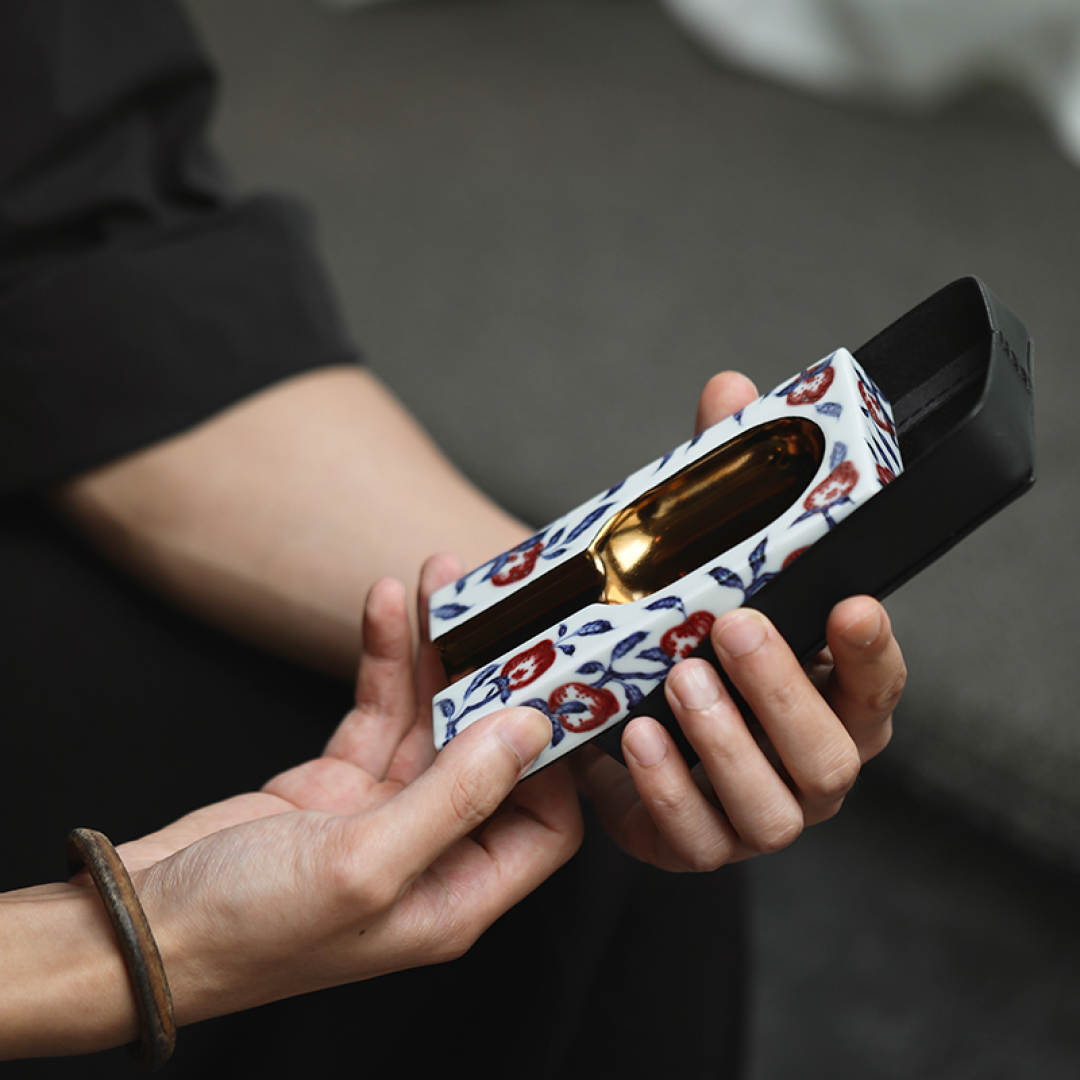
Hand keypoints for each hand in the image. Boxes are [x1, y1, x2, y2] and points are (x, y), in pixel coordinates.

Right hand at [118, 557, 581, 1025]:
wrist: (141, 922)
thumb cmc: (250, 926)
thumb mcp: (364, 865)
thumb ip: (456, 797)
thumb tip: (531, 732)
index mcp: (455, 894)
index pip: (546, 823)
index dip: (554, 760)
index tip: (546, 687)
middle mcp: (431, 852)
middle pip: (489, 755)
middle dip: (494, 678)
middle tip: (497, 606)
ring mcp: (385, 812)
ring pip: (432, 719)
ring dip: (436, 652)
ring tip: (439, 580)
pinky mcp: (340, 780)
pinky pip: (378, 709)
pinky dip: (383, 659)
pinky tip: (386, 605)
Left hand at [571, 372, 906, 870]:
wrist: (618, 716)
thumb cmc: (682, 638)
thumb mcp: (702, 563)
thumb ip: (723, 486)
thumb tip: (730, 391)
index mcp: (832, 699)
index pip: (878, 684)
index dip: (872, 650)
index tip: (853, 603)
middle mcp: (810, 764)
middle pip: (831, 753)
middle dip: (783, 690)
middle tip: (734, 628)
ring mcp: (757, 812)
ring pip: (772, 807)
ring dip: (726, 743)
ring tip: (680, 680)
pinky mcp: (695, 842)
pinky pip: (694, 836)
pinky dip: (667, 789)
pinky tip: (635, 737)